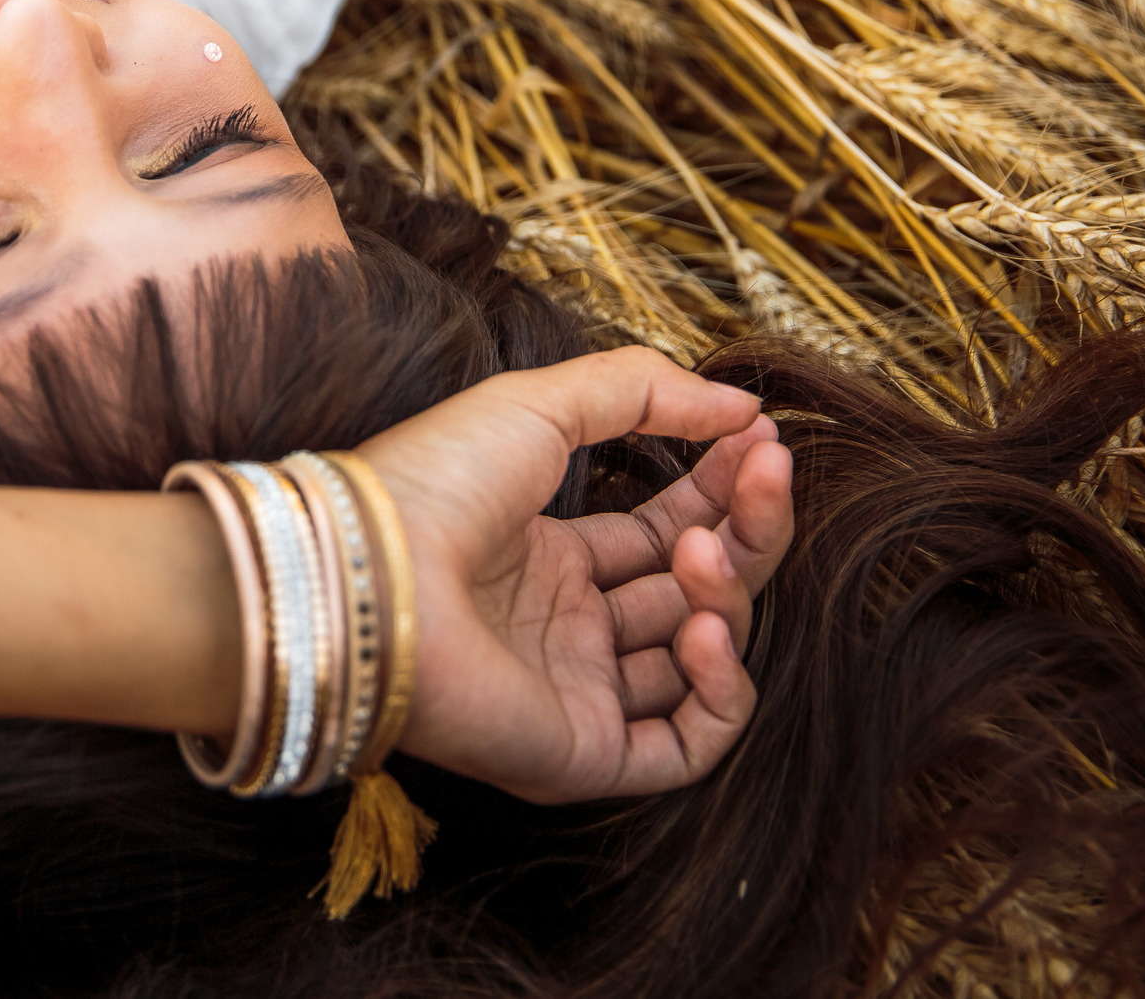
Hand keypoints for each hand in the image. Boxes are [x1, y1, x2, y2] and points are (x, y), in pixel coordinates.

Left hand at [360, 347, 794, 804]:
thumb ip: (642, 390)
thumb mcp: (539, 405)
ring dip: (725, 598)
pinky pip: (687, 744)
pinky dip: (720, 689)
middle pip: (692, 588)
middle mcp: (563, 629)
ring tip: (701, 552)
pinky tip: (703, 627)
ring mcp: (574, 693)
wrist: (374, 572)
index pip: (665, 531)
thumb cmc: (435, 482)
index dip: (721, 489)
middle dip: (744, 529)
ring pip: (698, 659)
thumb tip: (741, 404)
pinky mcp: (582, 755)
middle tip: (771, 471)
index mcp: (546, 557)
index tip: (764, 439)